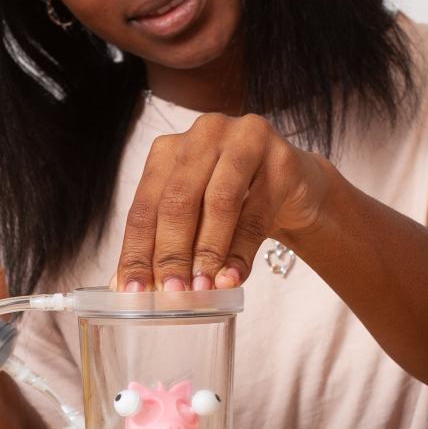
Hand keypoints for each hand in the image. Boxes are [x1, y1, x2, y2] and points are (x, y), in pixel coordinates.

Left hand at [115, 113, 333, 291]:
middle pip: (178, 200)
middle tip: (171, 293)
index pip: (144, 207)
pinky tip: (232, 278)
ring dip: (208, 252)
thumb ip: (168, 246)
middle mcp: (203, 135)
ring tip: (202, 289)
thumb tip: (135, 290)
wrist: (293, 189)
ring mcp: (245, 140)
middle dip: (171, 253)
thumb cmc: (234, 204)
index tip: (134, 292)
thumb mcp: (196, 219)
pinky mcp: (281, 159)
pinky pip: (257, 212)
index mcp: (170, 149)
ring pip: (219, 202)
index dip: (137, 251)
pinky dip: (241, 251)